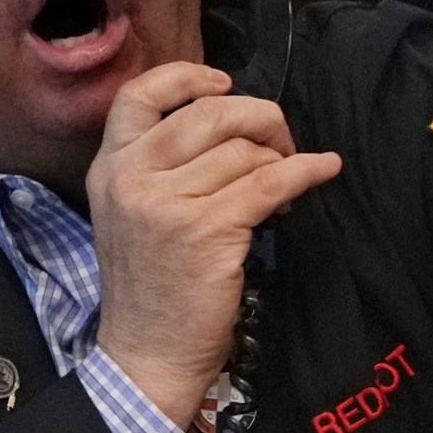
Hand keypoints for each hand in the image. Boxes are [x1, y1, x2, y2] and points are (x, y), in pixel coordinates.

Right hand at [89, 63, 343, 427]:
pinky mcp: (206, 229)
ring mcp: (166, 203)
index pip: (137, 95)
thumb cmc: (152, 286)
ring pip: (243, 150)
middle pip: (209, 113)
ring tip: (283, 182)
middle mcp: (131, 177)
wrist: (146, 354)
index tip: (224, 83)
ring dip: (278, 160)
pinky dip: (307, 170)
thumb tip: (231, 120)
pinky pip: (271, 181)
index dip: (187, 77)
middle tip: (279, 142)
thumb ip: (162, 165)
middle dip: (258, 118)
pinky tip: (324, 170)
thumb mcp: (132, 214)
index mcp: (109, 168)